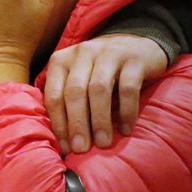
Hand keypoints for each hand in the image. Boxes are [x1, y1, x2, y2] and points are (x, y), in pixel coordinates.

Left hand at [44, 34, 167, 153]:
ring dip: (100, 120)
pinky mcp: (133, 60)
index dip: (59, 123)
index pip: (54, 94)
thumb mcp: (77, 76)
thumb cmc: (100, 69)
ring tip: (103, 143)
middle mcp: (82, 54)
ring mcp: (108, 54)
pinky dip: (127, 111)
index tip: (66, 147)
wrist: (137, 42)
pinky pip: (128, 88)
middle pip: (74, 92)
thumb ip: (67, 98)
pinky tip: (127, 129)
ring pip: (99, 90)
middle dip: (77, 124)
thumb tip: (63, 139)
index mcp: (61, 60)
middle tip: (82, 149)